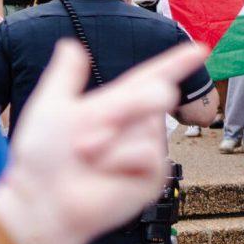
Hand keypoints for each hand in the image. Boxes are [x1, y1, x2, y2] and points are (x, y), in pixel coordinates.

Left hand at [0, 40, 208, 243]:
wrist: (43, 198)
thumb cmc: (43, 157)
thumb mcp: (51, 106)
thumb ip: (64, 75)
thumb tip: (70, 44)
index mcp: (117, 104)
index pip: (152, 76)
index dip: (177, 62)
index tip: (201, 49)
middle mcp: (137, 124)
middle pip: (156, 94)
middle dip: (131, 104)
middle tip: (88, 133)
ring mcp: (147, 150)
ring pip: (147, 127)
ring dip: (111, 139)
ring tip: (87, 156)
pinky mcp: (153, 176)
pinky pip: (146, 154)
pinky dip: (118, 159)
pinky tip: (104, 173)